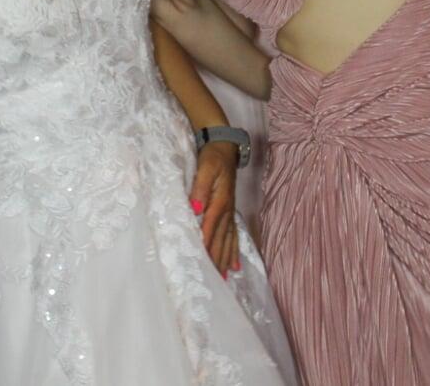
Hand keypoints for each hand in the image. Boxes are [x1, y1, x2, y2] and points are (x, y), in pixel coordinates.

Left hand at [190, 141, 241, 278]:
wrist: (225, 148)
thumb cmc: (212, 157)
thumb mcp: (205, 169)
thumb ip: (199, 188)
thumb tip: (195, 209)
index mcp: (219, 201)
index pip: (210, 228)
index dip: (207, 245)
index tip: (203, 263)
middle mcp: (227, 210)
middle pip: (221, 239)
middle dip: (217, 259)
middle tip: (214, 281)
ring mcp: (230, 212)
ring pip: (228, 240)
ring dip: (226, 259)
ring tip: (224, 277)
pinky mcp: (230, 211)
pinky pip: (234, 235)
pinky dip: (234, 250)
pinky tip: (235, 265)